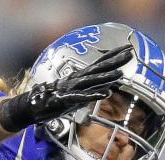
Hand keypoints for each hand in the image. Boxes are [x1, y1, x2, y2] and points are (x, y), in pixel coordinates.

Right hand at [0, 45, 133, 131]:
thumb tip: (109, 85)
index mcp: (80, 77)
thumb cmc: (56, 100)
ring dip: (107, 77)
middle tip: (130, 52)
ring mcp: (72, 89)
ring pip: (92, 81)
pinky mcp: (66, 100)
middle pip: (99, 68)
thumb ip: (92, 88)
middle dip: (115, 60)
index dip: (113, 55)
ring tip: (122, 73)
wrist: (34, 106)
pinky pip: (82, 97)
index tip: (127, 48)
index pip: (99, 63)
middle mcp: (77, 80)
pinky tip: (106, 93)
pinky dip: (94, 94)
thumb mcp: (78, 94)